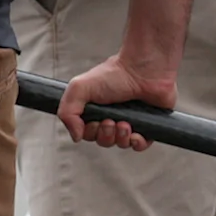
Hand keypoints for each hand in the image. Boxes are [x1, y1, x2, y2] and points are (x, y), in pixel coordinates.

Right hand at [56, 51, 174, 150]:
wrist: (143, 70)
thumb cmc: (113, 75)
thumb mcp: (78, 88)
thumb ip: (67, 113)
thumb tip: (76, 137)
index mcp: (95, 110)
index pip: (87, 133)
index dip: (90, 133)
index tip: (95, 122)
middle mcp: (112, 117)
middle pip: (104, 141)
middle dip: (105, 135)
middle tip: (110, 121)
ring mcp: (131, 121)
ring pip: (121, 144)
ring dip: (121, 138)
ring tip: (125, 123)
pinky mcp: (149, 124)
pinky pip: (140, 145)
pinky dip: (137, 144)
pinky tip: (136, 134)